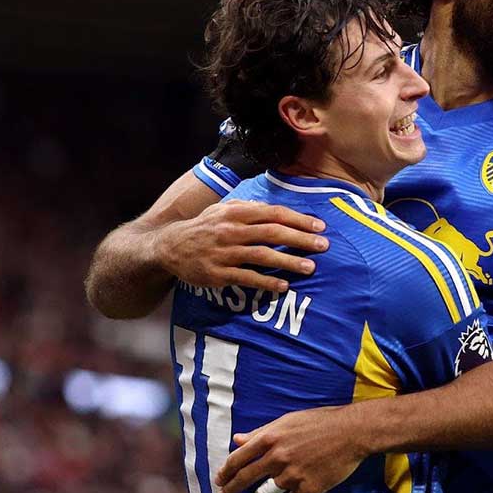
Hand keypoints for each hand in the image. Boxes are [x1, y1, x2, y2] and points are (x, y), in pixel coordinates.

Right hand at [154, 200, 327, 292]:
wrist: (168, 247)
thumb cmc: (204, 227)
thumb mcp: (222, 209)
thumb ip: (249, 207)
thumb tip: (276, 208)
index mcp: (235, 212)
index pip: (273, 213)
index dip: (298, 219)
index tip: (320, 227)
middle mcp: (230, 230)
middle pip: (272, 233)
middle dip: (300, 239)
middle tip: (324, 246)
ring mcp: (224, 253)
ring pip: (262, 256)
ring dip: (289, 262)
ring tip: (310, 267)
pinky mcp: (217, 274)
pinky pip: (246, 278)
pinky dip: (266, 282)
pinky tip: (283, 285)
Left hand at [215, 405, 368, 492]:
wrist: (352, 432)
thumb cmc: (320, 422)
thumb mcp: (287, 421)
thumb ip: (261, 432)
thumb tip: (238, 440)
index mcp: (270, 438)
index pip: (237, 459)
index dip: (225, 471)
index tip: (219, 479)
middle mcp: (277, 457)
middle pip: (244, 479)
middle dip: (230, 490)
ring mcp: (292, 475)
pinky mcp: (308, 490)